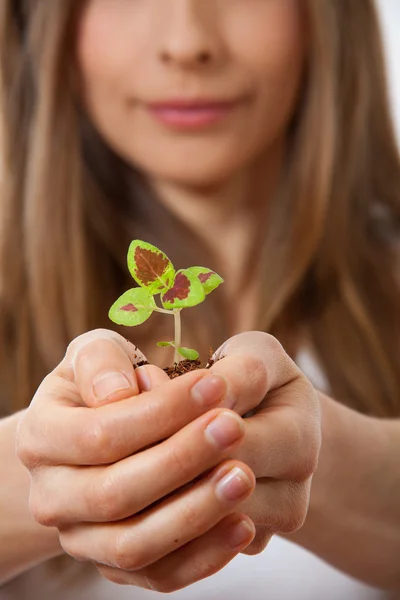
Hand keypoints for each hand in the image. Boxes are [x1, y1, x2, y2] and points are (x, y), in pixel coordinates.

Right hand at [16, 329, 320, 591]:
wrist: (94, 434)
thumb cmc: (103, 383)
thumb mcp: (96, 355)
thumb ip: (100, 361)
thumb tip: (119, 393)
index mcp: (41, 438)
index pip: (101, 433)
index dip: (162, 411)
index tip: (216, 385)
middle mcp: (51, 496)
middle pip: (115, 492)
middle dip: (182, 459)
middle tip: (236, 426)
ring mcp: (80, 538)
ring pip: (134, 544)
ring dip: (195, 513)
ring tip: (244, 477)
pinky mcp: (115, 566)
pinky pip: (158, 575)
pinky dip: (202, 557)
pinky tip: (243, 524)